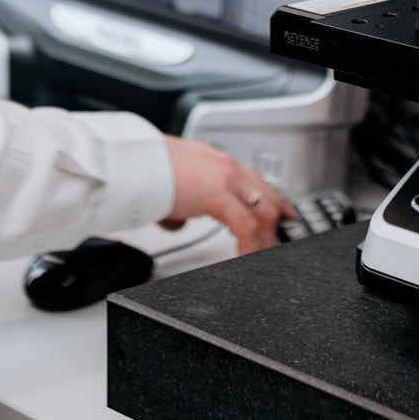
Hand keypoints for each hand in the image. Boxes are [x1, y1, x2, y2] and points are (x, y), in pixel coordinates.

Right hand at [160, 136, 291, 253]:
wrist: (135, 164)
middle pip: (267, 196)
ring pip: (262, 211)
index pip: (256, 181)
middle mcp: (227, 166)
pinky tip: (247, 256)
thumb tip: (178, 221)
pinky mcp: (219, 194)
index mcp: (218, 162)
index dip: (273, 201)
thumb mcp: (172, 186)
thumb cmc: (147, 171)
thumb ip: (182, 203)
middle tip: (277, 243)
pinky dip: (251, 244)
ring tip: (263, 254)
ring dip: (266, 236)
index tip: (283, 215)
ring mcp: (226, 178)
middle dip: (276, 222)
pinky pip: (246, 225)